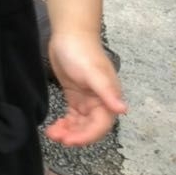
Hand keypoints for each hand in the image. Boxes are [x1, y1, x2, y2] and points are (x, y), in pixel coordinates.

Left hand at [45, 31, 126, 146]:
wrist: (70, 34)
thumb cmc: (83, 51)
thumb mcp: (93, 72)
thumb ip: (107, 91)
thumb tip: (123, 110)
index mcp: (108, 98)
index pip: (100, 125)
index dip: (86, 136)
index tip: (70, 141)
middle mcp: (100, 102)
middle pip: (89, 128)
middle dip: (74, 136)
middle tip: (57, 137)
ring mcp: (87, 99)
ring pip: (80, 124)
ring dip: (68, 131)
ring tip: (52, 133)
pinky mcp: (75, 96)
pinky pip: (73, 116)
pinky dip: (65, 123)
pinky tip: (55, 126)